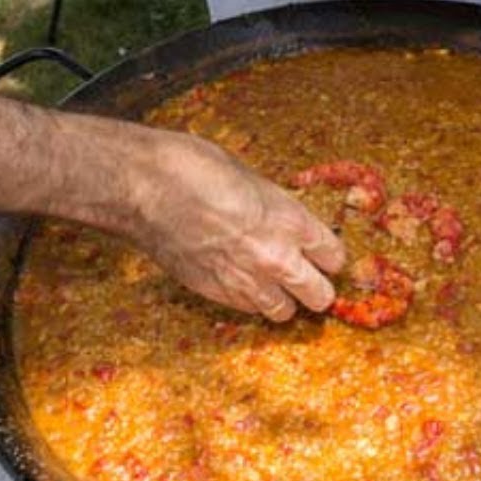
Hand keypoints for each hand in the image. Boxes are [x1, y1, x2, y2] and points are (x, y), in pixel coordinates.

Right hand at [115, 128, 346, 321]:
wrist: (146, 188)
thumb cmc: (194, 168)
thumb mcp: (252, 179)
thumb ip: (275, 208)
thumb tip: (283, 222)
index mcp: (291, 220)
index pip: (334, 257)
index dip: (329, 256)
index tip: (322, 255)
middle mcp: (277, 257)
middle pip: (321, 296)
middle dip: (317, 288)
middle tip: (306, 280)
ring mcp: (246, 280)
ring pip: (285, 312)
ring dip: (283, 300)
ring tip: (271, 285)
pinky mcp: (216, 294)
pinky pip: (249, 311)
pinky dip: (251, 301)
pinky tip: (240, 282)